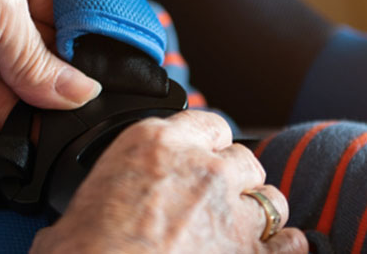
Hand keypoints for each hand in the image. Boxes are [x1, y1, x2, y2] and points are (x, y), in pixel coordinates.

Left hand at [0, 0, 99, 127]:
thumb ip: (37, 54)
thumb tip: (79, 92)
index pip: (55, 2)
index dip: (76, 35)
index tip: (100, 68)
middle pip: (38, 45)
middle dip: (59, 74)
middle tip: (87, 105)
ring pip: (16, 79)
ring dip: (37, 101)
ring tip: (65, 124)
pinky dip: (8, 120)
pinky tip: (32, 132)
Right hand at [30, 111, 307, 253]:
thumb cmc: (81, 252)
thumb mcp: (77, 206)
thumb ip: (102, 196)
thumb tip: (88, 217)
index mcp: (156, 143)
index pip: (207, 124)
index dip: (208, 145)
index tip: (203, 159)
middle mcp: (203, 169)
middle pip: (242, 159)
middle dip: (234, 180)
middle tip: (216, 202)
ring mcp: (231, 212)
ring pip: (270, 199)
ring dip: (260, 213)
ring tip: (243, 230)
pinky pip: (289, 243)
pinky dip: (285, 247)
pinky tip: (277, 251)